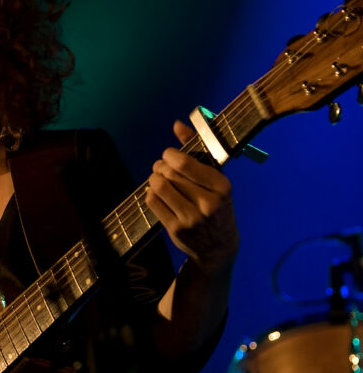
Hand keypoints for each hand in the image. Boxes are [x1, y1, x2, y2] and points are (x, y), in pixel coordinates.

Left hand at [146, 120, 238, 275]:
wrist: (219, 248)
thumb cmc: (217, 207)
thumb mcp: (215, 180)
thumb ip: (197, 150)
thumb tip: (177, 124)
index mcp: (222, 187)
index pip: (185, 163)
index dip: (170, 155)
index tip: (169, 156)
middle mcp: (208, 203)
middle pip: (170, 174)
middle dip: (161, 166)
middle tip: (161, 168)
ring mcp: (192, 218)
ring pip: (159, 187)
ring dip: (154, 179)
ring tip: (158, 179)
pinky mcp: (176, 230)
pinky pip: (153, 202)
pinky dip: (150, 193)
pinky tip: (156, 193)